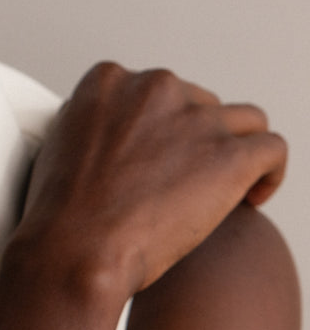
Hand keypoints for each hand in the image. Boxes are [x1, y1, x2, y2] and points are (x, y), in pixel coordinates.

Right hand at [17, 62, 286, 295]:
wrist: (75, 248)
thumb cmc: (63, 212)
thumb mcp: (58, 143)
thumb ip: (91, 122)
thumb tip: (109, 127)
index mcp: (110, 81)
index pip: (154, 88)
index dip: (161, 123)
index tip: (159, 152)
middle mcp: (154, 88)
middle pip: (199, 102)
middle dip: (196, 139)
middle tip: (184, 180)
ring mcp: (195, 119)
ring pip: (243, 121)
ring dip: (235, 149)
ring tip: (226, 185)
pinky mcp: (229, 155)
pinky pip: (272, 150)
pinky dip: (268, 173)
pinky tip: (250, 196)